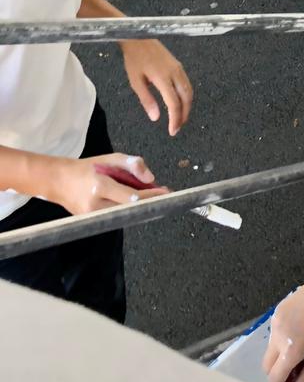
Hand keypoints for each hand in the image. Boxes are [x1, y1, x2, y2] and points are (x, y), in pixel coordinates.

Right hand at [50, 152, 168, 214]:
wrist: (59, 182)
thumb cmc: (87, 168)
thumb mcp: (110, 159)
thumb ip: (132, 165)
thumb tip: (151, 178)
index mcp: (100, 187)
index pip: (132, 196)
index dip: (151, 195)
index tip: (167, 191)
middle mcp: (96, 205)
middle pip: (131, 208)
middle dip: (150, 201)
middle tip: (164, 193)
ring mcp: (93, 216)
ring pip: (125, 214)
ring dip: (140, 206)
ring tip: (151, 194)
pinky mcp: (92, 222)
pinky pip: (117, 216)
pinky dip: (129, 209)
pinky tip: (136, 201)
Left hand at [121, 39, 192, 135]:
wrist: (138, 38)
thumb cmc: (134, 59)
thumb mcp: (136, 81)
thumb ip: (147, 100)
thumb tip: (156, 118)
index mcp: (163, 78)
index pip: (174, 103)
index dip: (175, 119)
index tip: (172, 131)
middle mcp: (175, 73)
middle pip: (186, 98)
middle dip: (184, 115)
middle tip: (177, 128)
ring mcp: (179, 68)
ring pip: (189, 91)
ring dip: (187, 106)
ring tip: (179, 118)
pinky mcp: (179, 65)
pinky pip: (187, 84)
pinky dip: (186, 97)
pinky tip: (180, 102)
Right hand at [262, 274, 303, 381]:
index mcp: (292, 348)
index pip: (274, 378)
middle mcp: (277, 335)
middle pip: (267, 366)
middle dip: (277, 376)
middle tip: (292, 381)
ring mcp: (275, 322)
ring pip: (269, 350)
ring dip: (279, 359)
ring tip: (298, 359)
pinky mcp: (276, 311)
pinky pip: (273, 334)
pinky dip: (281, 343)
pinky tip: (297, 340)